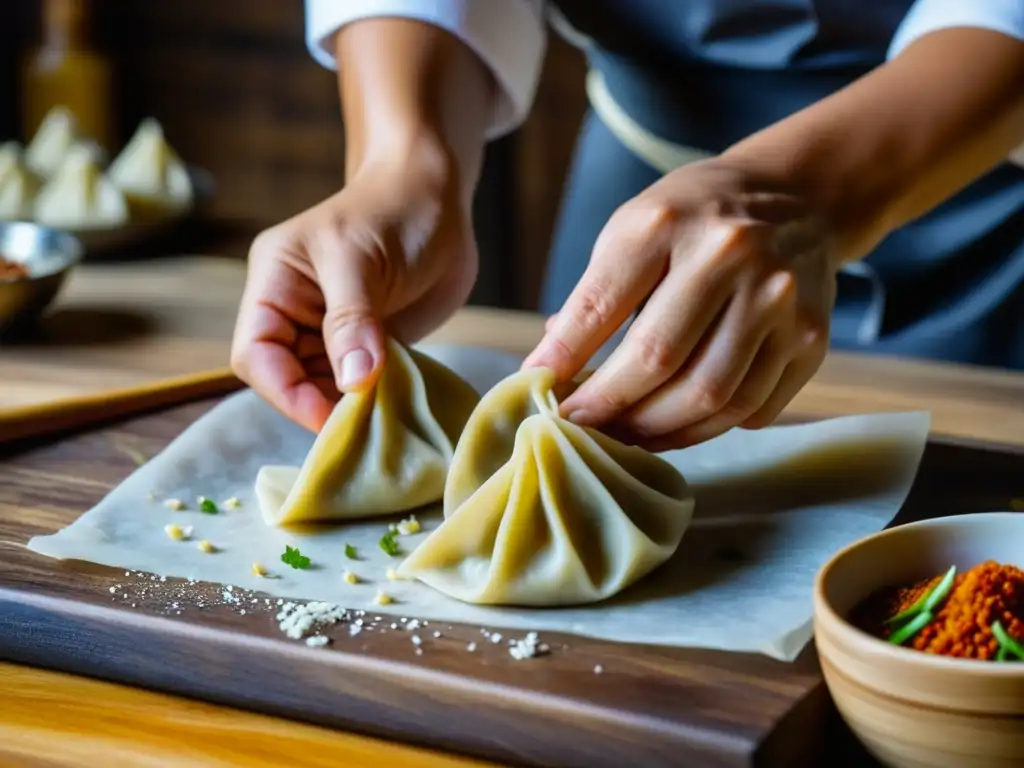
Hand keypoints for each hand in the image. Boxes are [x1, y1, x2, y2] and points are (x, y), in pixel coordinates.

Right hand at [231, 152, 476, 432]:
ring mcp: (332, 332)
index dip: (285, 391)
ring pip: (324, 388)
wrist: (437, 196)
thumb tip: (353, 380)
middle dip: (319, 403)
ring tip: (381, 418)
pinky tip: (393, 408)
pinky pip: (360, 384)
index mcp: (275, 285)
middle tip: (363, 423)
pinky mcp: (367, 344)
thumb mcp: (361, 261)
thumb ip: (351, 320)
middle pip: (288, 379)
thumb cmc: (393, 211)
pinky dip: (373, 400)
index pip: (256, 353)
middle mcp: (295, 313)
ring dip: (349, 407)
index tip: (328, 416)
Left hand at [524, 158, 838, 450]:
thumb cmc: (695, 219)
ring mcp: (779, 298)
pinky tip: (678, 425)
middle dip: (611, 408)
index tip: (544, 398)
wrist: (795, 197)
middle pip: (659, 361)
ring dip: (659, 431)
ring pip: (711, 396)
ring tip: (628, 435)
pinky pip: (752, 407)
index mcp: (667, 222)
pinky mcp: (811, 337)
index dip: (566, 363)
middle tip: (585, 429)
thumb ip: (592, 299)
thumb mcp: (632, 230)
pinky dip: (708, 428)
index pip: (601, 308)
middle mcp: (730, 254)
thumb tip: (547, 371)